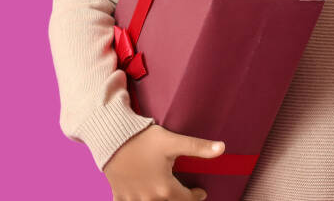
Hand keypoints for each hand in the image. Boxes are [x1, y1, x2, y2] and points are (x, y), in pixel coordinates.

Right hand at [102, 124, 223, 200]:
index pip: (186, 199)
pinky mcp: (118, 196)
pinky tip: (139, 195)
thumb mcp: (172, 142)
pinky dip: (136, 200)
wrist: (111, 139)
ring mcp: (131, 199)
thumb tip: (222, 148)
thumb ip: (198, 147)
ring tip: (162, 192)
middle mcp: (148, 199)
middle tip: (182, 194)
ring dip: (158, 200)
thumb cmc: (142, 140)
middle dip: (177, 199)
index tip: (200, 192)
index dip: (196, 196)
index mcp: (164, 189)